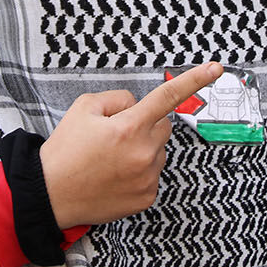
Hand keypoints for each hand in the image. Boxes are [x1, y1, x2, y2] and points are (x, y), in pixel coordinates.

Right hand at [40, 61, 222, 227]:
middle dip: (146, 125)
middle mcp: (144, 153)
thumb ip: (117, 99)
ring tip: (110, 159)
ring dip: (142, 150)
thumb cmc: (64, 152)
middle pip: (163, 126)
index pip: (168, 97)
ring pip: (158, 152)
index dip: (194, 80)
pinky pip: (152, 175)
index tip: (216, 69)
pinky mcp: (146, 197)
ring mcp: (147, 178)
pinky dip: (138, 172)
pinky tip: (115, 176)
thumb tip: (136, 105)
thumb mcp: (83, 108)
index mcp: (129, 127)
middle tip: (116, 135)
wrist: (50, 195)